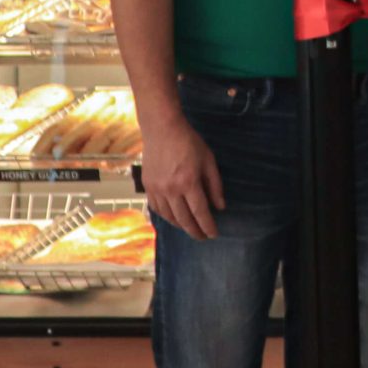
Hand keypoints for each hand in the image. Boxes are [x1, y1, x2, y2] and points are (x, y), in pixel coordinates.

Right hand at [141, 110, 224, 239]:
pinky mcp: (147, 187)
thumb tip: (220, 207)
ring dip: (181, 226)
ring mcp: (157, 189)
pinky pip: (157, 209)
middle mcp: (171, 190)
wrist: (162, 130)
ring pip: (169, 217)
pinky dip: (166, 217)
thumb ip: (215, 185)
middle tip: (202, 237)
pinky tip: (174, 218)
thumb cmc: (189, 143)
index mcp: (189, 183)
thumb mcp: (209, 161)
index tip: (213, 234)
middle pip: (184, 219)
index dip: (208, 226)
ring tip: (190, 229)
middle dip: (195, 231)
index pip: (200, 212)